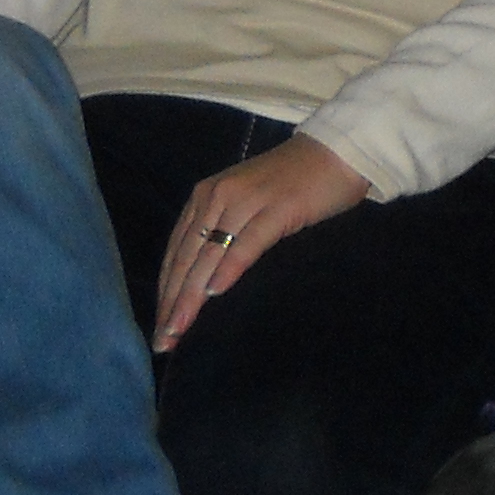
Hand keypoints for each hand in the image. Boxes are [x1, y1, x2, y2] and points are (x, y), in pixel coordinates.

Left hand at [153, 135, 372, 351]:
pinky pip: (246, 243)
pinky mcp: (276, 208)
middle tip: (162, 342)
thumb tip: (204, 279)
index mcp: (207, 196)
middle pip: (187, 257)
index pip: (177, 251)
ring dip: (191, 295)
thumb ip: (224, 231)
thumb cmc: (294, 183)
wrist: (337, 151)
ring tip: (179, 329)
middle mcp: (217, 196)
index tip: (158, 328)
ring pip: (209, 255)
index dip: (165, 291)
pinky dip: (228, 268)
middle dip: (172, 302)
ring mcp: (246, 200)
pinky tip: (215, 293)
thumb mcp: (246, 203)